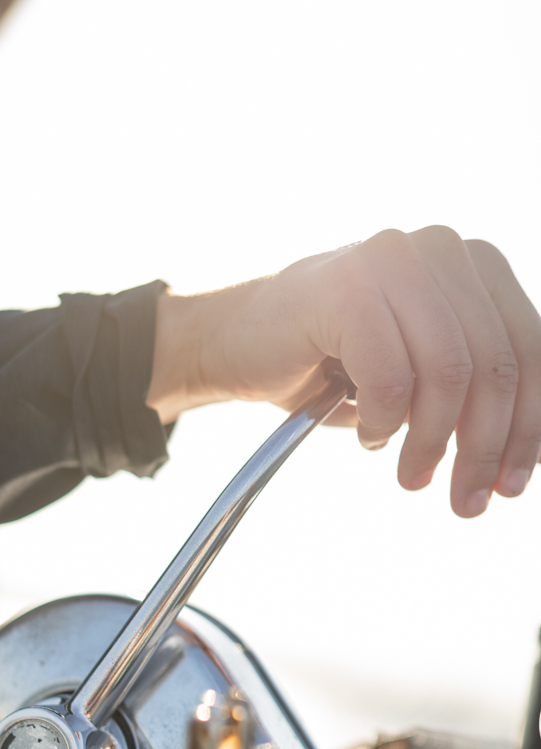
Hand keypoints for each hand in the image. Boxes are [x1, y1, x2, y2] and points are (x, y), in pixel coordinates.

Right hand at [148, 226, 540, 516]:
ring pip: (449, 372)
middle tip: (465, 499)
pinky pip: (389, 376)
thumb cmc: (331, 357)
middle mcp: (442, 249)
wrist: (238, 339)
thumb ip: (471, 388)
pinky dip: (383, 421)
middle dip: (484, 447)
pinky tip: (370, 434)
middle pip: (495, 364)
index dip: (530, 427)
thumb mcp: (419, 369)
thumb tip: (520, 455)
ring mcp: (393, 260)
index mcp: (473, 265)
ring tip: (411, 473)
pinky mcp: (347, 287)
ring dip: (431, 442)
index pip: (529, 349)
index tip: (512, 483)